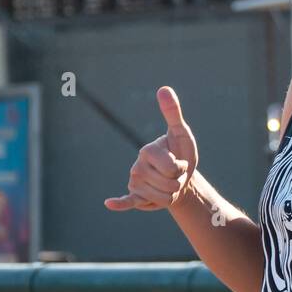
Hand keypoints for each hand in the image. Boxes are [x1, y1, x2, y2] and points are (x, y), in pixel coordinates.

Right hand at [104, 86, 198, 211]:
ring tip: (168, 184)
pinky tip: (110, 203)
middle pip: (168, 183)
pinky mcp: (135, 196)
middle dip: (177, 181)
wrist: (181, 176)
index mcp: (147, 150)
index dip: (181, 167)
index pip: (171, 167)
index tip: (179, 161)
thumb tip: (163, 88)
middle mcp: (137, 165)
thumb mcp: (181, 133)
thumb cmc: (180, 152)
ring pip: (163, 198)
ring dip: (171, 194)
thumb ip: (172, 113)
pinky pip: (127, 201)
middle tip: (174, 174)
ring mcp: (135, 181)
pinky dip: (120, 203)